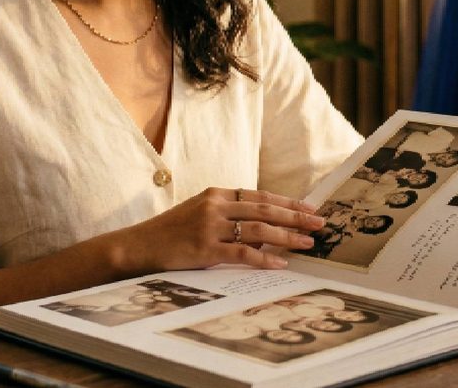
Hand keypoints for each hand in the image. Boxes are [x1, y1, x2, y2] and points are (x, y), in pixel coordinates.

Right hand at [119, 187, 325, 271]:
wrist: (137, 246)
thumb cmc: (170, 232)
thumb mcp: (199, 213)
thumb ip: (228, 215)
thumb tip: (264, 228)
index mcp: (216, 193)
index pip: (260, 195)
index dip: (287, 202)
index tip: (309, 208)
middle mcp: (215, 205)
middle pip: (265, 209)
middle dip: (296, 217)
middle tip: (320, 224)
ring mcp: (210, 226)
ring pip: (259, 229)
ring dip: (287, 237)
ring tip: (308, 244)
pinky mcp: (205, 249)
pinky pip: (242, 253)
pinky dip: (264, 258)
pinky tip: (280, 264)